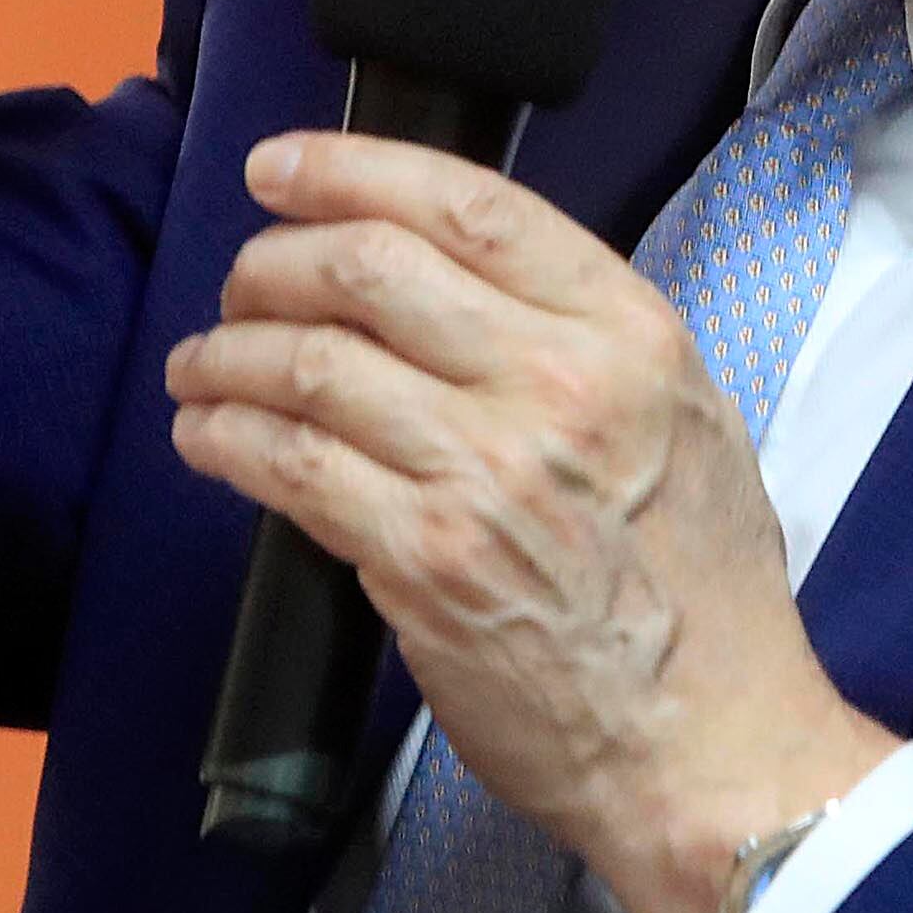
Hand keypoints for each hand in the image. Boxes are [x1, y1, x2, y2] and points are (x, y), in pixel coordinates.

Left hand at [166, 133, 898, 912]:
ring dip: (228, 353)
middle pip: (367, 267)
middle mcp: (557, 383)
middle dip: (273, 261)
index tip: (282, 169)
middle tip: (240, 282)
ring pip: (310, 361)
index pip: (468, 204)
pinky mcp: (422, 558)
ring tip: (201, 365)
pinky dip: (227, 436)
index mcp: (628, 334)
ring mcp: (484, 470)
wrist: (710, 744)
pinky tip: (206, 434)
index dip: (350, 169)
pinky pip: (290, 465)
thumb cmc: (703, 596)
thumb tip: (458, 286)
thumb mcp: (688, 419)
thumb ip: (587, 342)